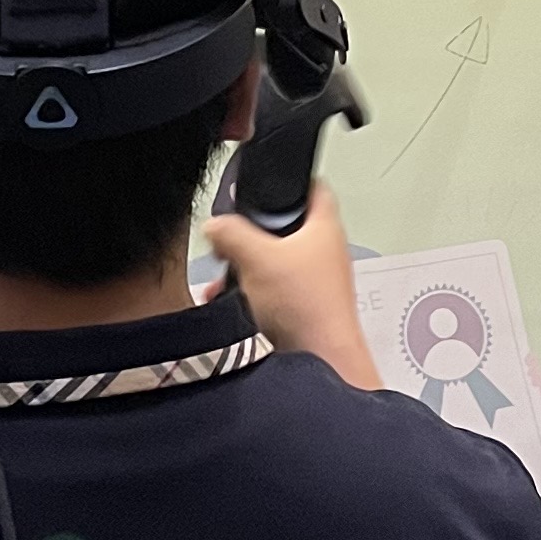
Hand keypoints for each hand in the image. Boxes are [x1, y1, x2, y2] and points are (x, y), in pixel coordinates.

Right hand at [207, 182, 380, 388]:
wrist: (319, 362)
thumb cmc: (307, 308)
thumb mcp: (257, 258)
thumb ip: (231, 234)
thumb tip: (215, 225)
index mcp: (324, 228)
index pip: (315, 187)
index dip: (293, 178)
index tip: (272, 177)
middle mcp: (323, 253)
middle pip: (285, 227)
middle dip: (252, 233)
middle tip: (232, 235)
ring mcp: (314, 282)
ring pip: (274, 263)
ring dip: (246, 268)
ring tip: (224, 275)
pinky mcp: (302, 308)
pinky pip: (271, 292)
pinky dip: (249, 294)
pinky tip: (230, 303)